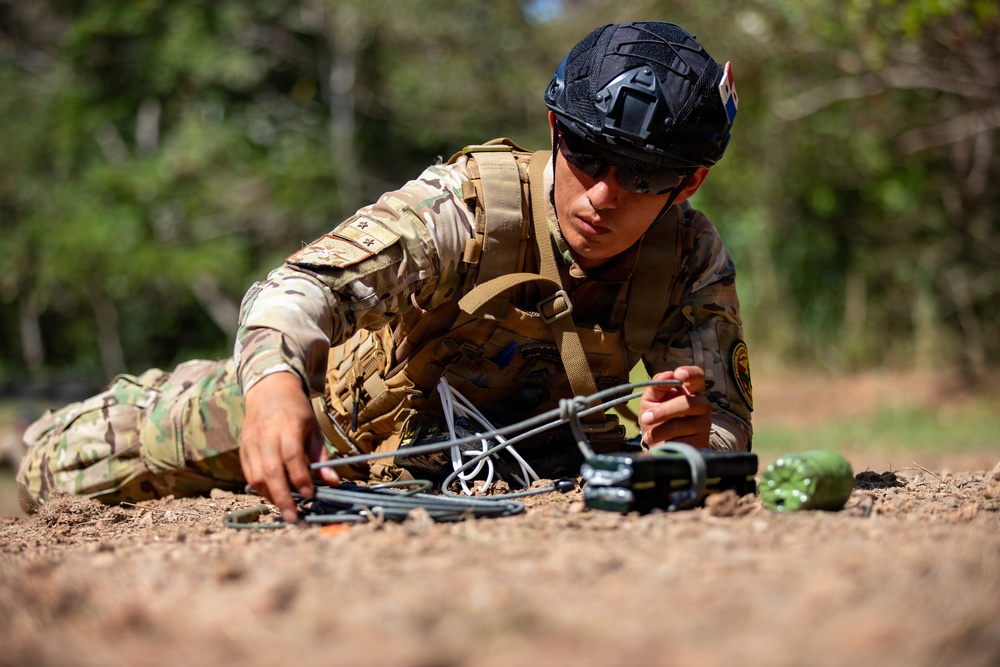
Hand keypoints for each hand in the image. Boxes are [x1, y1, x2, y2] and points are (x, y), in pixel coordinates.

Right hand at [239, 372, 339, 521]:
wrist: (268, 390)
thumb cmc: (297, 411)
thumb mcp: (314, 428)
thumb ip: (321, 456)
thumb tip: (333, 482)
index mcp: (287, 426)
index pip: (291, 457)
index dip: (300, 478)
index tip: (310, 495)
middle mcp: (266, 435)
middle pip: (271, 471)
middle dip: (283, 497)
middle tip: (294, 517)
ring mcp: (251, 442)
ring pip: (256, 476)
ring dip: (271, 496)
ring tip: (286, 509)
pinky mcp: (243, 449)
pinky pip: (249, 474)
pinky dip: (261, 489)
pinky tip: (274, 496)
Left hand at [638, 366, 711, 448]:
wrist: (659, 445)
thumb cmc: (657, 418)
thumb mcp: (651, 400)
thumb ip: (657, 386)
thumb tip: (668, 374)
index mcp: (690, 390)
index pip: (697, 376)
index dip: (690, 373)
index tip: (678, 374)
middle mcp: (702, 405)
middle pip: (688, 403)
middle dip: (664, 410)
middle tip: (646, 417)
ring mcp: (704, 424)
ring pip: (681, 424)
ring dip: (659, 430)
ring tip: (648, 435)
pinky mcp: (701, 442)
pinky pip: (682, 440)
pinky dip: (665, 441)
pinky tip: (659, 443)